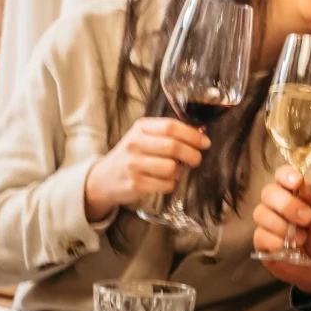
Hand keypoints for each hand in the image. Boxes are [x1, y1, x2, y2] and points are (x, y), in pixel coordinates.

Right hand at [84, 118, 210, 221]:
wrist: (104, 178)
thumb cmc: (132, 155)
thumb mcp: (144, 137)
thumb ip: (168, 134)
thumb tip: (201, 135)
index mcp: (141, 128)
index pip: (171, 126)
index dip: (192, 135)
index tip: (205, 143)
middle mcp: (135, 144)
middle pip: (173, 147)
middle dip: (192, 154)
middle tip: (196, 159)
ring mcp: (133, 164)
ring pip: (171, 168)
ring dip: (180, 171)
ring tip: (175, 171)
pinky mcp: (135, 184)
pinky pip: (166, 184)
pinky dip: (171, 184)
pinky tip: (164, 181)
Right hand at [253, 165, 310, 292]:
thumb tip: (302, 184)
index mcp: (296, 194)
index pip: (282, 176)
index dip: (285, 175)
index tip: (297, 182)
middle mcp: (278, 206)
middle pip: (268, 193)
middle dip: (286, 204)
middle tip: (306, 218)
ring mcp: (268, 224)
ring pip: (261, 213)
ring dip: (282, 226)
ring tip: (303, 238)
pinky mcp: (263, 244)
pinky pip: (260, 236)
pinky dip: (275, 241)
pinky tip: (289, 247)